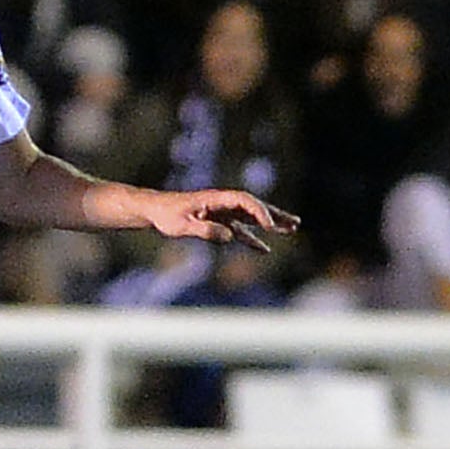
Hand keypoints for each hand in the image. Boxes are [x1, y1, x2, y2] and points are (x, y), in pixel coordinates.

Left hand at [151, 189, 297, 252]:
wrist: (154, 210)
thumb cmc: (165, 215)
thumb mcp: (181, 225)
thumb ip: (204, 230)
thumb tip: (229, 236)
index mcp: (216, 198)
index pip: (245, 201)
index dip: (260, 212)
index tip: (270, 227)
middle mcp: (223, 203)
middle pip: (255, 207)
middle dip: (275, 215)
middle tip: (295, 223)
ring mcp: (222, 213)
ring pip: (252, 218)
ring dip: (272, 223)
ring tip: (293, 229)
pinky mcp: (219, 223)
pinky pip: (240, 231)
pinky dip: (253, 239)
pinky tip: (266, 249)